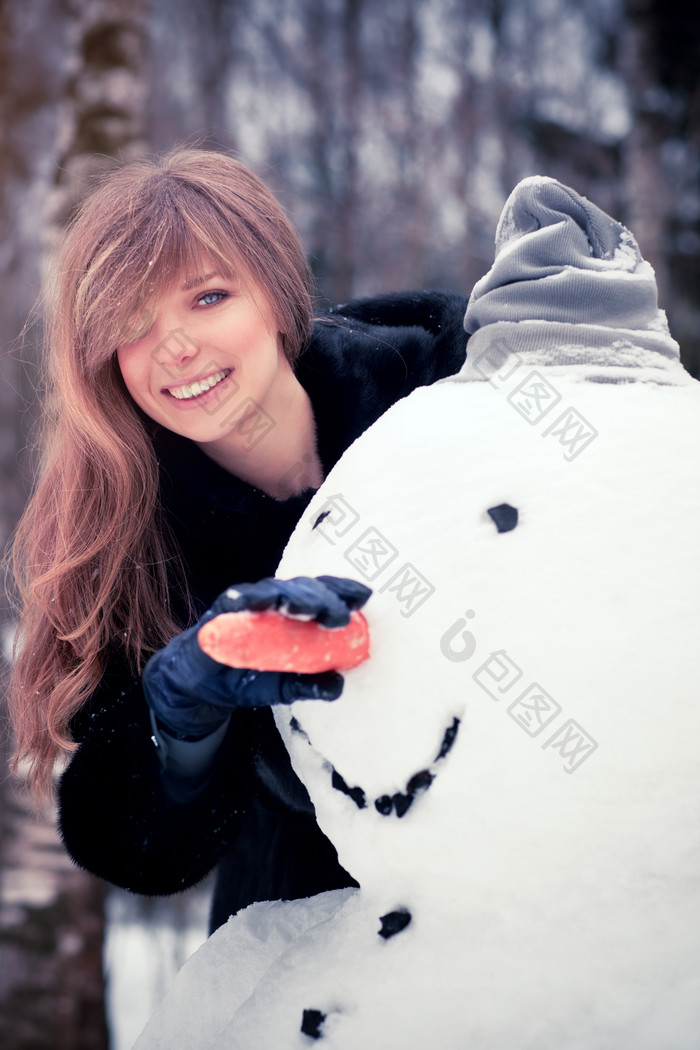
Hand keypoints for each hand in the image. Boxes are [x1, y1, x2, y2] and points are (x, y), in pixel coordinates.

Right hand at [143, 576, 371, 739]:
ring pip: (274, 590)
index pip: (324, 593)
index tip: (364, 597)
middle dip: (322, 599)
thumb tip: (338, 685)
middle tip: (336, 616)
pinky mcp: (222, 610)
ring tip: (299, 606)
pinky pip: (233, 600)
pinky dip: (240, 598)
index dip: (343, 590)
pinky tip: (245, 600)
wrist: (206, 683)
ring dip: (287, 596)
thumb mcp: (284, 686)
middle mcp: (277, 601)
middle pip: (304, 589)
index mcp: (298, 612)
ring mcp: (250, 602)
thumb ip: (309, 684)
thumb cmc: (251, 673)